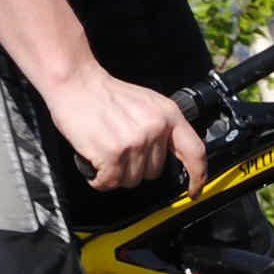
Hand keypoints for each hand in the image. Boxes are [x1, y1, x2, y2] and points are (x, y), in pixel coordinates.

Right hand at [41, 66, 206, 194]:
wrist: (76, 82)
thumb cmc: (105, 94)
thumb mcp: (146, 103)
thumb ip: (162, 126)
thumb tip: (171, 154)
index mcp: (168, 114)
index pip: (195, 152)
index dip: (198, 176)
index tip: (194, 191)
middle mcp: (155, 128)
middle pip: (154, 173)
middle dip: (135, 168)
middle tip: (118, 148)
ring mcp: (135, 142)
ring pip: (131, 180)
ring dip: (115, 173)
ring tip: (105, 150)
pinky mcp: (113, 153)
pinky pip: (110, 182)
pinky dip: (99, 179)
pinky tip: (94, 162)